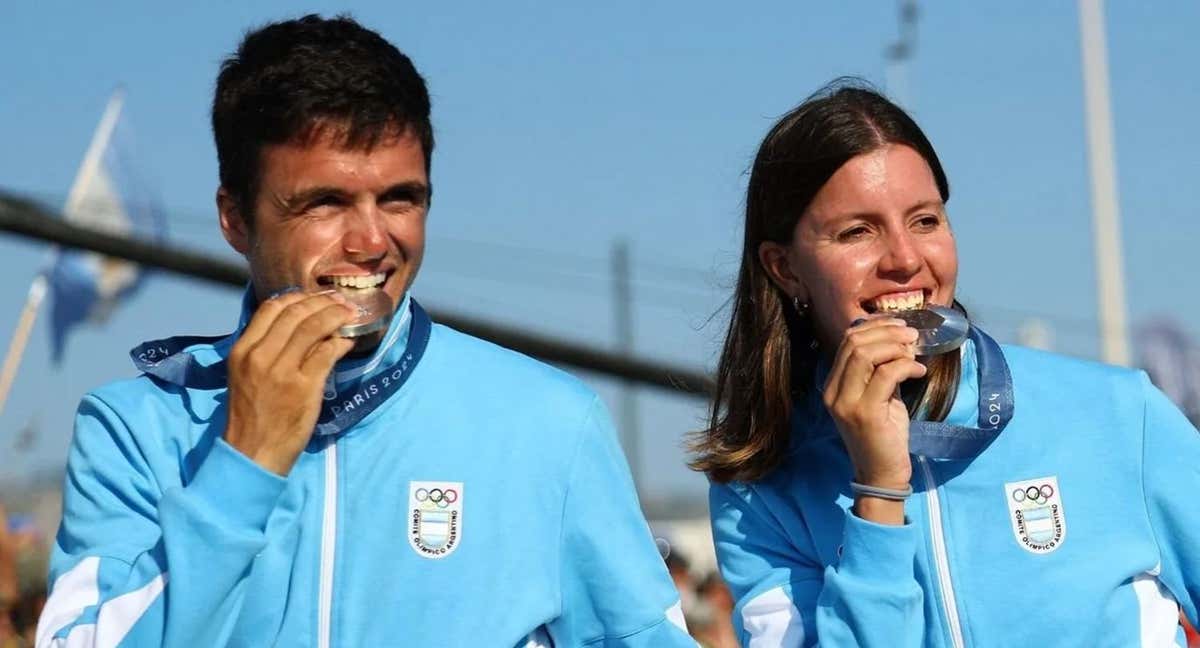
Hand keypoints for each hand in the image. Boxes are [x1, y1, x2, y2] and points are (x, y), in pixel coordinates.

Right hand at [224, 291, 356, 474]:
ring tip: (350, 313)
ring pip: (314, 326)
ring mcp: (282, 371)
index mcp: (243, 350)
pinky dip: (342, 342)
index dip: (298, 297)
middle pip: (296, 312)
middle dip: (322, 301)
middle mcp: (260, 356)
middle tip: (340, 301)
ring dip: (337, 315)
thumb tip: (297, 326)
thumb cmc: (251, 416)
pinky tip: (349, 340)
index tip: (315, 297)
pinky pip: (328, 352)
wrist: (252, 453)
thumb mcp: (246, 375)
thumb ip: (265, 349)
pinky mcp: (304, 387)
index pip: (271, 308)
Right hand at [822, 317, 925, 523]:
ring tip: (915, 351)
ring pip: (866, 355)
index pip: (847, 341)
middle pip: (854, 343)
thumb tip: (899, 341)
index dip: (874, 326)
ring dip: (895, 346)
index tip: (899, 326)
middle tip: (912, 334)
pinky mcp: (866, 413)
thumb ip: (881, 370)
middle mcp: (833, 391)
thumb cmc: (883, 436)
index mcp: (832, 385)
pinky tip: (918, 371)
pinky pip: (886, 374)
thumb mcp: (879, 397)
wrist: (881, 474)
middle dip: (887, 332)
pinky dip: (906, 366)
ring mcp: (846, 403)